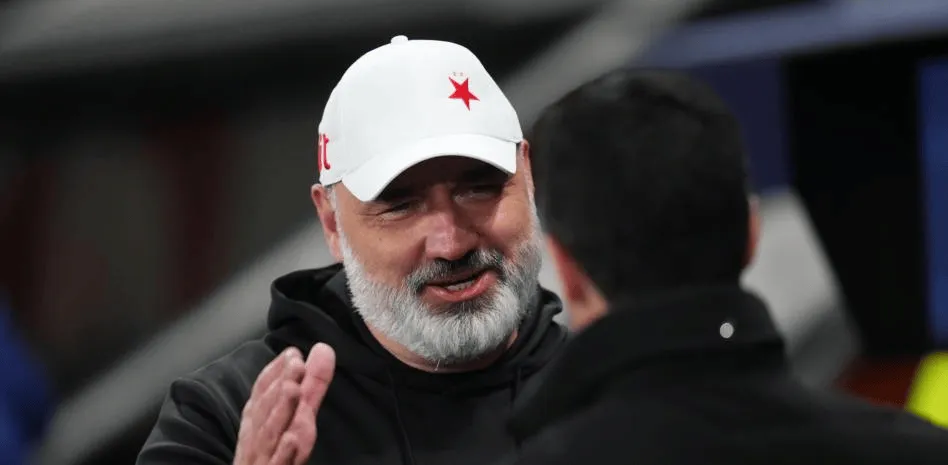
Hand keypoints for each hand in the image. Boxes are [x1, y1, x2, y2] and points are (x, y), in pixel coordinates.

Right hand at [234, 343, 335, 464]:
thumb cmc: (272, 455)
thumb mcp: (295, 418)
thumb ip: (311, 387)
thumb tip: (323, 350)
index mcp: (259, 423)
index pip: (262, 394)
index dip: (275, 373)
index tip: (292, 352)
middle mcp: (257, 439)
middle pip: (268, 412)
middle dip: (280, 385)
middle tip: (296, 363)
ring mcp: (262, 460)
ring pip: (270, 436)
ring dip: (281, 411)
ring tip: (294, 389)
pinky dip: (283, 453)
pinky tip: (292, 439)